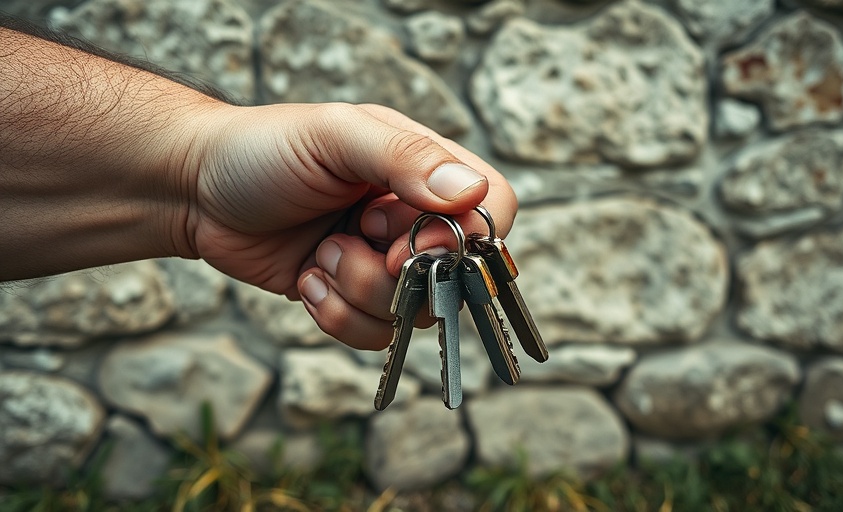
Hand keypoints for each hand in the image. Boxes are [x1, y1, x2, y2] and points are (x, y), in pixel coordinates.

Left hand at [184, 102, 517, 349]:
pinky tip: (306, 278)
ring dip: (356, 289)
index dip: (464, 239)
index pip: (493, 210)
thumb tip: (470, 194)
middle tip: (350, 236)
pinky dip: (334, 315)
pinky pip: (374, 335)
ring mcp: (384, 262)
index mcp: (424, 170)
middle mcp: (414, 219)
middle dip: (394, 271)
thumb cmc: (264, 149)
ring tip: (319, 253)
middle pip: (456, 275)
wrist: (195, 190)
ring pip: (413, 314)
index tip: (406, 237)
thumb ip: (404, 158)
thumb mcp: (334, 136)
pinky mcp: (352, 297)